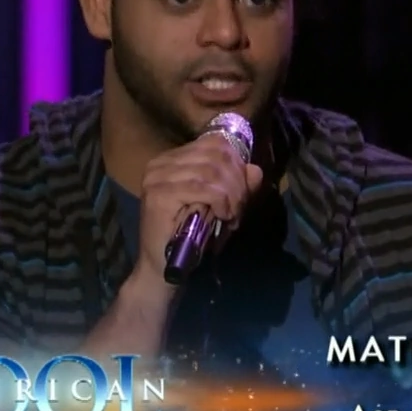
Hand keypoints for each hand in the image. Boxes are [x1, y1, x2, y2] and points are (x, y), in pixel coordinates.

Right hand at [129, 134, 264, 292]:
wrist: (163, 267)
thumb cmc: (191, 236)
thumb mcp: (220, 205)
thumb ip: (237, 185)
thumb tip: (255, 170)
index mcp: (172, 158)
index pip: (215, 143)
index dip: (236, 164)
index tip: (242, 191)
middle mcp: (161, 162)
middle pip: (216, 155)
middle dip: (237, 182)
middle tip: (239, 208)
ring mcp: (157, 177)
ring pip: (211, 171)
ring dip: (231, 195)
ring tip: (232, 215)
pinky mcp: (159, 195)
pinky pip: (202, 187)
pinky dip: (221, 201)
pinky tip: (223, 215)